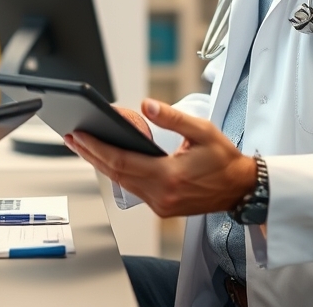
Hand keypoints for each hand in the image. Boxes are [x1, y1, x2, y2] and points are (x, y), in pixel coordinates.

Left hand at [66, 99, 256, 218]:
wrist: (240, 189)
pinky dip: (117, 173)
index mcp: (169, 177)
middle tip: (72, 137)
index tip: (79, 135)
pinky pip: (132, 188)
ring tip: (83, 145)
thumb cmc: (224, 160)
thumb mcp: (203, 132)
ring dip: (101, 163)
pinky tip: (108, 160)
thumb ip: (173, 118)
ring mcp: (160, 205)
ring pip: (121, 182)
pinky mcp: (162, 207)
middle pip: (115, 174)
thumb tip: (147, 105)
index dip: (96, 148)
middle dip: (90, 154)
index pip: (121, 162)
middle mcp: (161, 195)